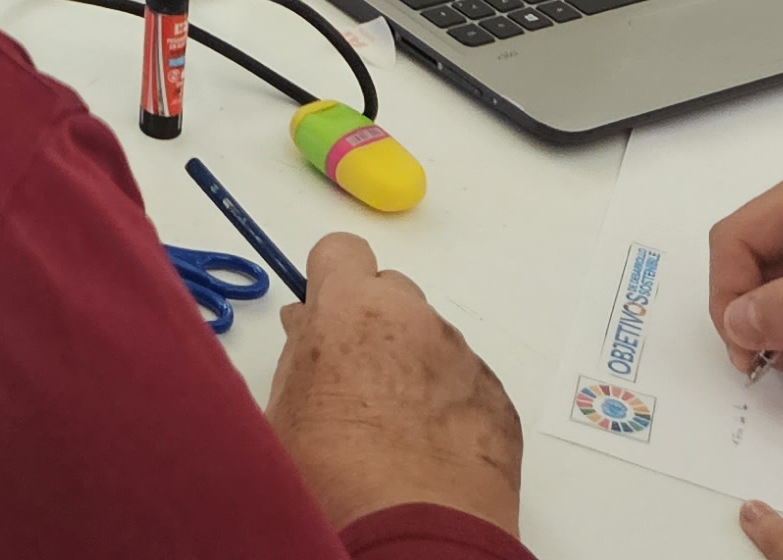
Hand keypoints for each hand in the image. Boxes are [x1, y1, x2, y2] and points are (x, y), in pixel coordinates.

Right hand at [267, 232, 521, 536]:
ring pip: (431, 341)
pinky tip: (431, 451)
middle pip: (392, 294)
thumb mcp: (284, 411)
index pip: (341, 251)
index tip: (326, 316)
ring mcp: (461, 357)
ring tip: (396, 431)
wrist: (412, 536)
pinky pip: (466, 384)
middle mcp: (412, 318)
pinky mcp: (498, 399)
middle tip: (357, 379)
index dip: (333, 281)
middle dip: (375, 323)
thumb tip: (306, 325)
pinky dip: (449, 405)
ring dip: (414, 367)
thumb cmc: (331, 476)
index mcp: (350, 309)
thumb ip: (298, 353)